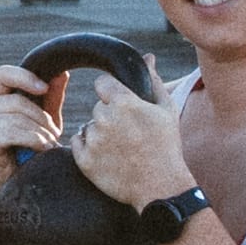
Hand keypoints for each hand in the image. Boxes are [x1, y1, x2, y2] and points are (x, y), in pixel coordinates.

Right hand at [0, 63, 65, 190]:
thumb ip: (51, 98)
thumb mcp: (44, 121)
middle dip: (41, 117)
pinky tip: (41, 149)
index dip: (24, 77)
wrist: (20, 185)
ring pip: (15, 117)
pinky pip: (11, 132)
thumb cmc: (30, 152)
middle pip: (16, 100)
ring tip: (49, 144)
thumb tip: (62, 73)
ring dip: (39, 132)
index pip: (3, 74)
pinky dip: (32, 140)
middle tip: (54, 134)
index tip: (44, 88)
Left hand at [71, 75, 193, 209]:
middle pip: (97, 107)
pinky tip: (110, 156)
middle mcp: (105, 120)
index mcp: (124, 103)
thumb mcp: (167, 110)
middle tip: (130, 133)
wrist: (160, 187)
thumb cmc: (166, 146)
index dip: (113, 93)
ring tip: (123, 148)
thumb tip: (147, 57)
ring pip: (89, 126)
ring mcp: (93, 141)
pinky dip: (89, 148)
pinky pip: (79, 142)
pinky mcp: (84, 161)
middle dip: (110, 116)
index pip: (102, 83)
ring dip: (100, 133)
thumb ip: (153, 80)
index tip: (123, 107)